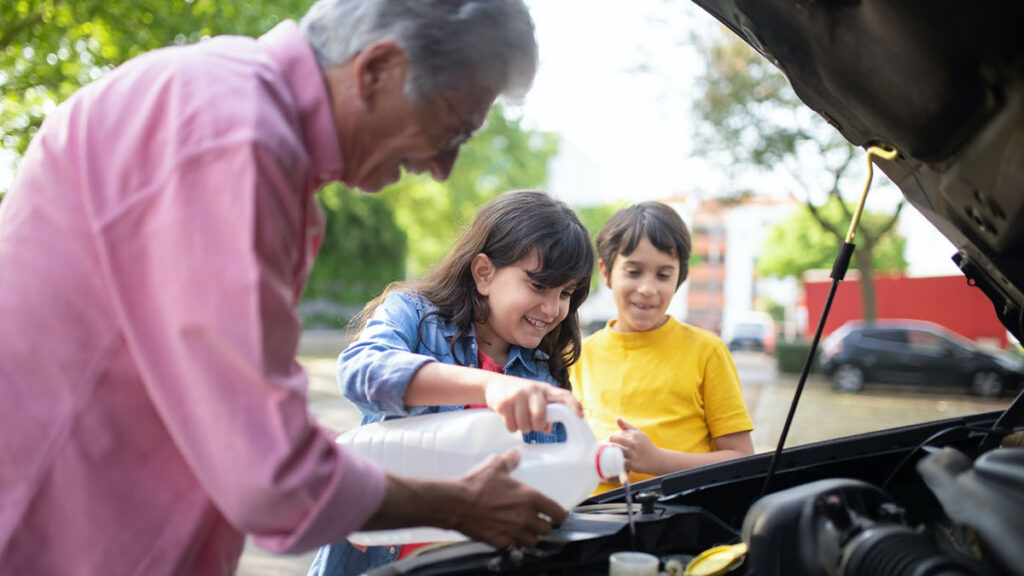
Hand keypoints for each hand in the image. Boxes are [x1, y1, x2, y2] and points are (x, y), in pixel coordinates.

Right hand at [363, 451, 566, 548]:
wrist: (456, 503)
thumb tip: (516, 454)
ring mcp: (514, 533)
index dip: (559, 515)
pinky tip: (503, 532)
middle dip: (542, 525)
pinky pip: (512, 545)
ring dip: (529, 535)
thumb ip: (510, 460)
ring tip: (521, 527)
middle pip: (546, 530)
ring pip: (532, 541)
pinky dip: (511, 540)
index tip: (557, 515)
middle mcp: (526, 518)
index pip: (558, 514)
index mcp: (531, 498)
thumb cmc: (478, 483)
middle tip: (535, 519)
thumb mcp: (496, 465)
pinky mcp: (500, 542)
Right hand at [484, 374, 581, 433]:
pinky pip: (512, 425)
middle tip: (533, 426)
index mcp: (544, 389)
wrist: (495, 384)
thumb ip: (544, 413)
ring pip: (525, 424)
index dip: (573, 405)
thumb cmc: (521, 395)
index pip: (563, 395)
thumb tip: (547, 430)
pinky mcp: (504, 402)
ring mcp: (517, 395)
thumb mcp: (534, 400)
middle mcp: (533, 390)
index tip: (580, 416)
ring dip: (523, 428)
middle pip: (540, 414)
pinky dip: (511, 428)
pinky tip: (510, 420)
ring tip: (520, 421)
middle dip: (537, 425)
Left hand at [607, 417, 661, 474]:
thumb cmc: (645, 445)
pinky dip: (615, 463)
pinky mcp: (633, 464)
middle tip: (603, 450)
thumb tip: (617, 418)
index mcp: (634, 435)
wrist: (657, 459)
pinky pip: (620, 463)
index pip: (615, 436)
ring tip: (606, 456)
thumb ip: (626, 426)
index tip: (606, 444)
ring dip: (609, 454)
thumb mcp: (638, 433)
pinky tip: (612, 463)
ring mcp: (633, 454)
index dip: (608, 440)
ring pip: (616, 452)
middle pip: (614, 443)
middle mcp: (633, 443)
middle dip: (606, 446)